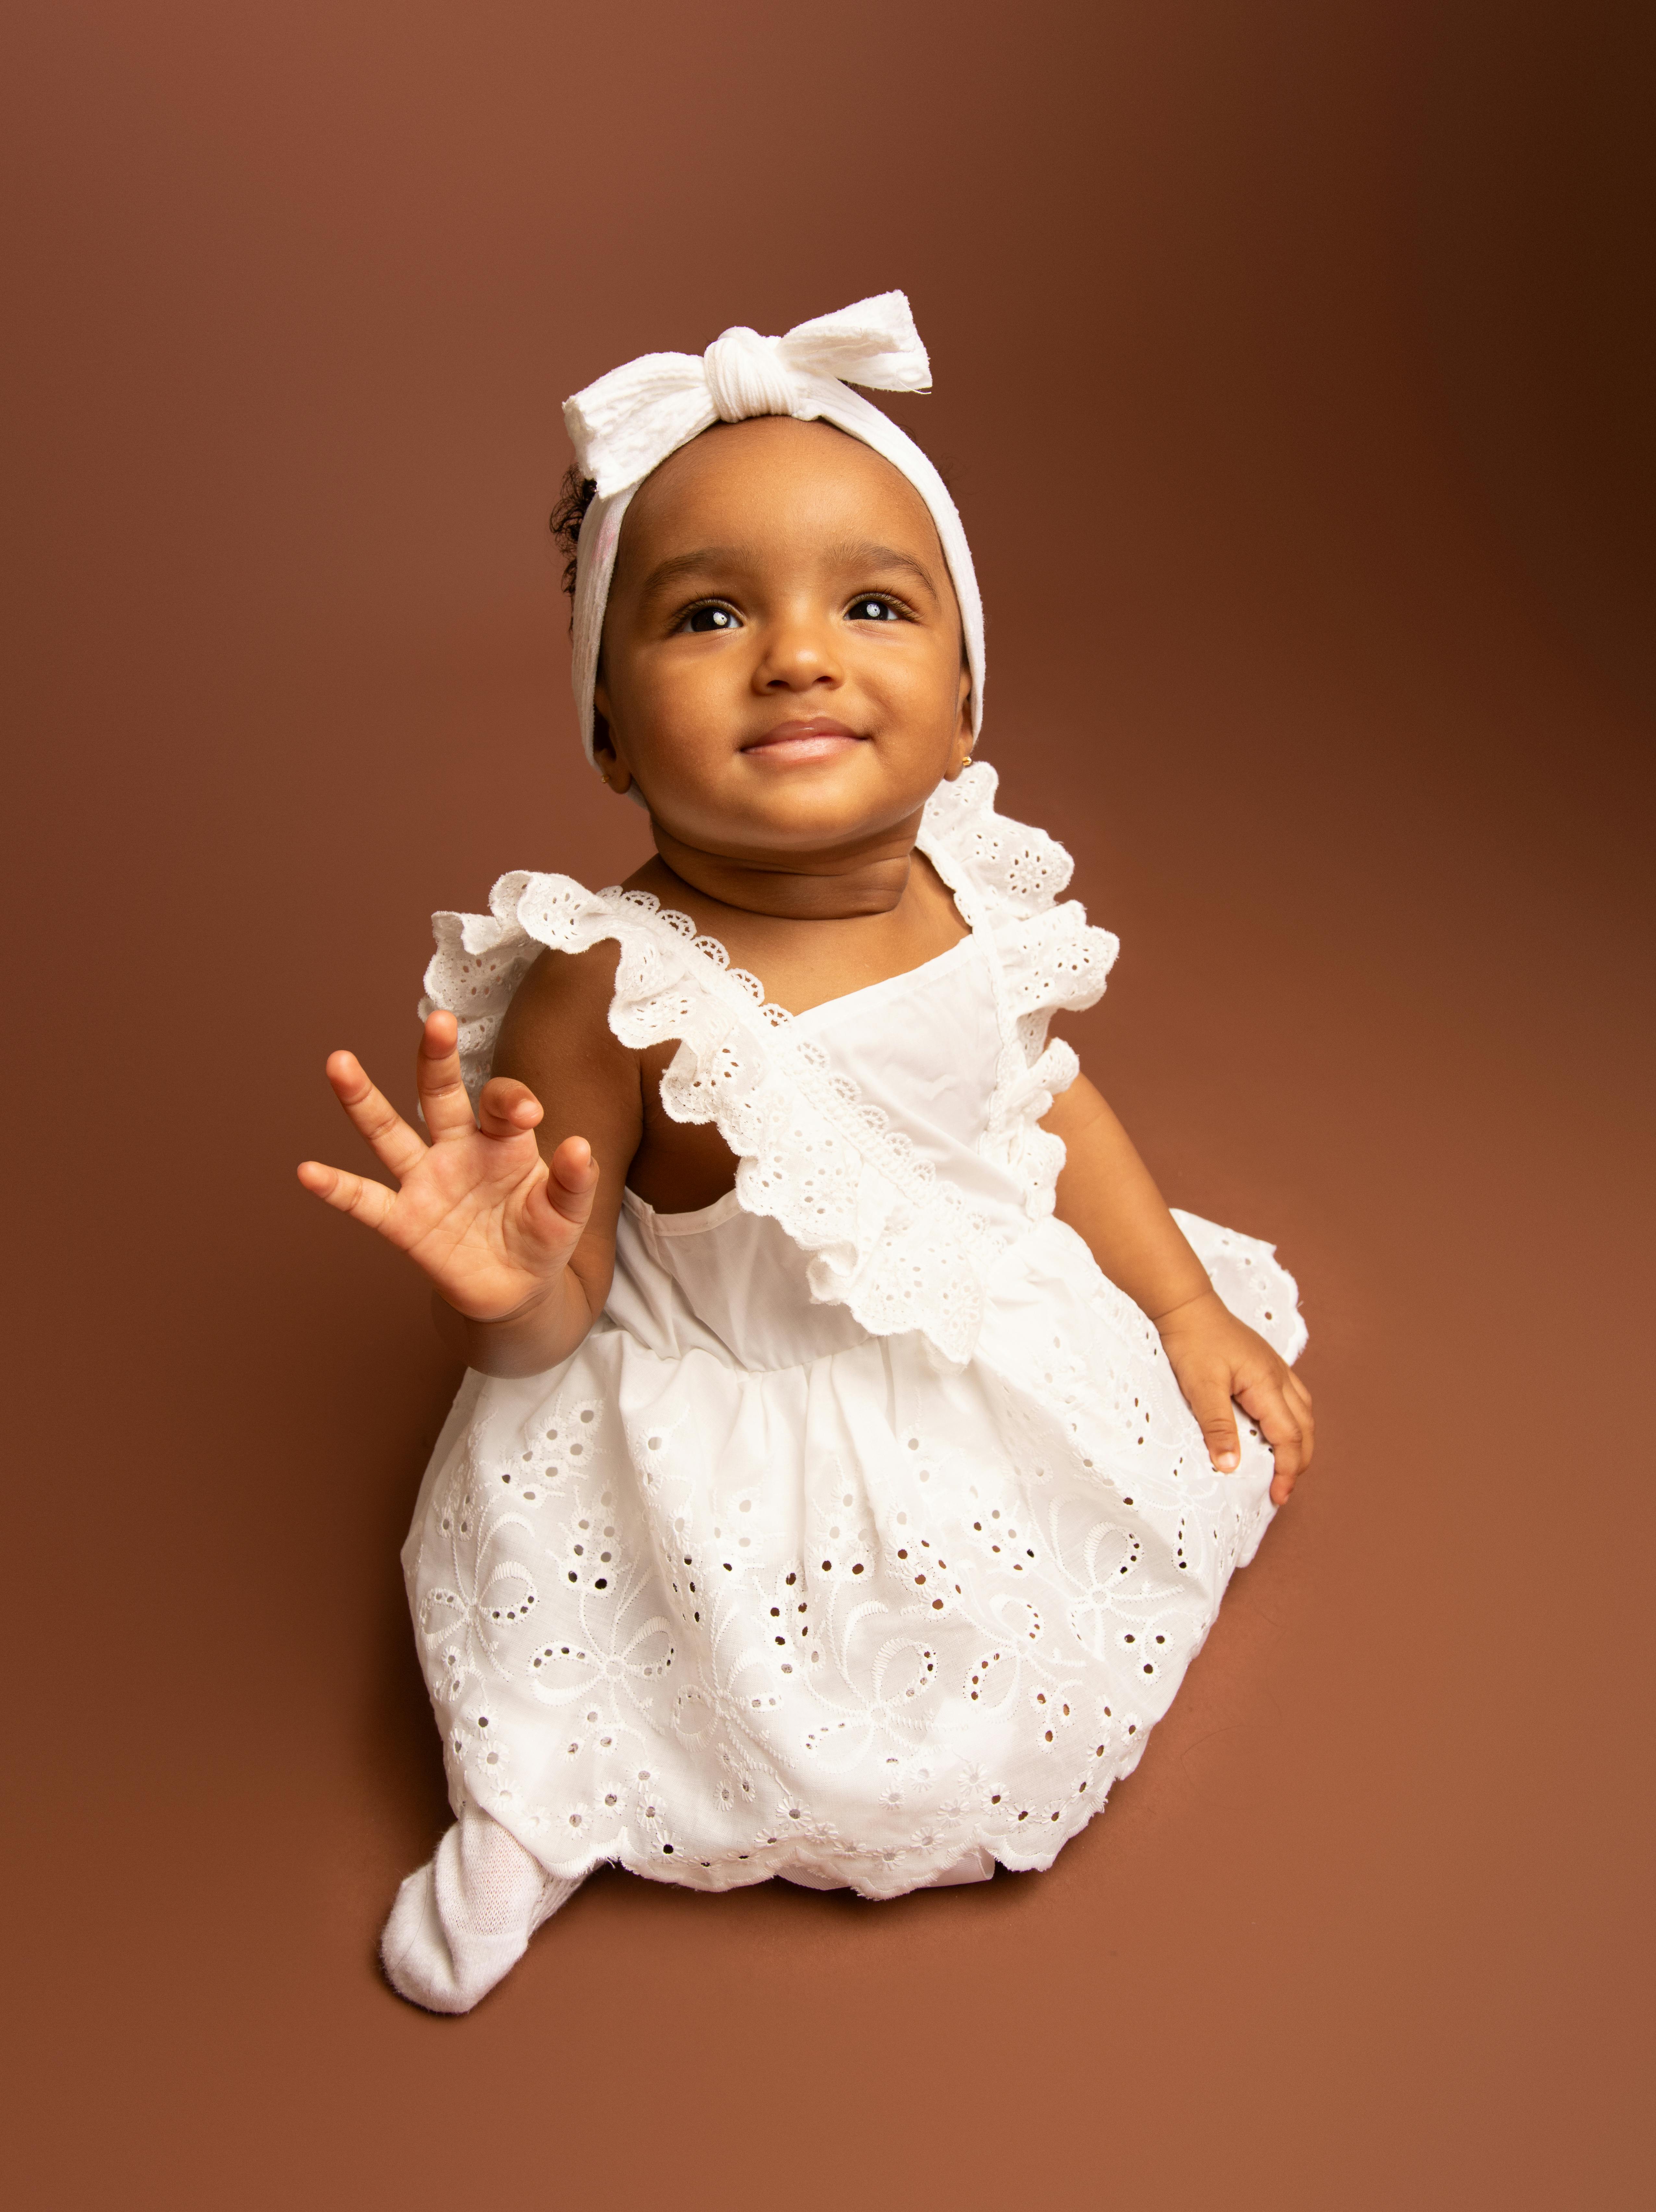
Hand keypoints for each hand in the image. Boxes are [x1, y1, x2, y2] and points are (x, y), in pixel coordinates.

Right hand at [297, 1009, 598, 1326]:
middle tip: (438, 1021)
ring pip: (388, 1133)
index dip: (511, 1101)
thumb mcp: (568, 1213)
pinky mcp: (404, 1222)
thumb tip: (581, 1146)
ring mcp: (425, 1182)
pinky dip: (337, 1188)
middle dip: (437, 1059)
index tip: (527, 1113)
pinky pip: (365, 1201)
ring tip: (339, 1063)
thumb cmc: (541, 1236)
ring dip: (363, 1100)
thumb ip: (574, 1182)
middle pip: (440, 1094)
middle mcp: (456, 1149)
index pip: (500, 1102)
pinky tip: (307, 1172)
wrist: (517, 1288)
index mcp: (500, 1140)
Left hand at [1152, 1290, 1313, 1505]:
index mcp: (1267, 1384)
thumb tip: (1231, 1466)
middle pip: (1304, 1427)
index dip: (1288, 1470)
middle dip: (1299, 1461)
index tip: (1278, 1496)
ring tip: (1286, 1465)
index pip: (1289, 1437)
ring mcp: (1276, 1368)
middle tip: (1283, 1489)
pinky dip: (1293, 1421)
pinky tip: (1277, 1429)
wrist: (1186, 1305)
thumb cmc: (1192, 1341)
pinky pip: (1293, 1398)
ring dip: (1300, 1442)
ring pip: (1303, 1412)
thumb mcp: (1201, 1388)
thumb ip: (1218, 1428)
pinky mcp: (1266, 1364)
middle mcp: (1279, 1376)